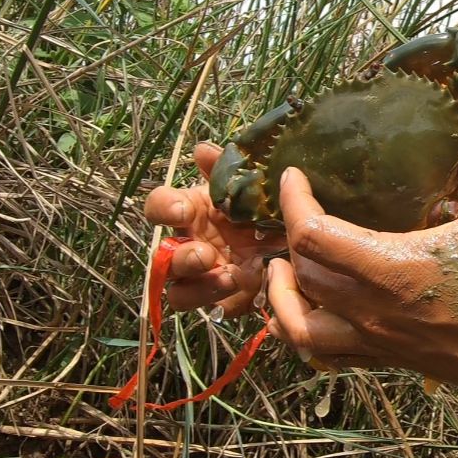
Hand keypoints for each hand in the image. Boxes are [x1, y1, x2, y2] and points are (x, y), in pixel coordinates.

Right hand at [142, 142, 283, 316]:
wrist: (299, 239)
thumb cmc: (265, 208)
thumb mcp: (251, 186)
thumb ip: (226, 169)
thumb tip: (202, 149)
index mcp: (191, 212)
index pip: (159, 207)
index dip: (163, 208)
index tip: (182, 209)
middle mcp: (189, 244)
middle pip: (163, 257)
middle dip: (180, 257)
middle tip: (204, 253)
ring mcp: (203, 277)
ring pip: (179, 291)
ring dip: (198, 287)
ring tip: (230, 276)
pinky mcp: (224, 300)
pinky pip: (214, 308)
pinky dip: (228, 300)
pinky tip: (251, 287)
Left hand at [265, 132, 457, 390]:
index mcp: (390, 268)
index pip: (312, 234)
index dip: (293, 200)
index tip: (293, 176)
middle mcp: (372, 310)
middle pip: (303, 275)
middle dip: (290, 240)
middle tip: (298, 212)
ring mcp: (380, 340)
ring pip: (301, 327)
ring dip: (283, 298)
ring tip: (282, 271)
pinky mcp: (394, 360)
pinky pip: (330, 354)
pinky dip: (307, 334)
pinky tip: (314, 315)